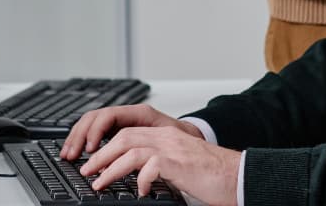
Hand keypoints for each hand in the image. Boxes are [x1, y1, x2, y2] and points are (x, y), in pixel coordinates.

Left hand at [67, 108, 238, 205]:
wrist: (238, 176)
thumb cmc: (213, 176)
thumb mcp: (181, 167)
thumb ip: (160, 166)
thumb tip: (137, 181)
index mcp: (167, 136)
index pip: (129, 133)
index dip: (108, 146)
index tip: (95, 162)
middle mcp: (168, 137)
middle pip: (124, 137)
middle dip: (101, 154)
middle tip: (87, 171)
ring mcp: (172, 148)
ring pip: (129, 149)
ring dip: (109, 167)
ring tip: (98, 183)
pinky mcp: (177, 162)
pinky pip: (148, 167)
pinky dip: (139, 181)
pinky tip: (140, 193)